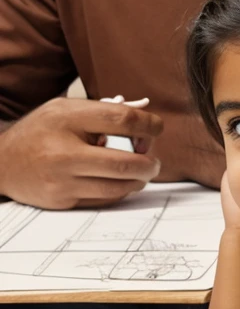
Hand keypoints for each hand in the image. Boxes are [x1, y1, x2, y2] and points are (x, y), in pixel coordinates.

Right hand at [0, 97, 162, 208]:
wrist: (2, 162)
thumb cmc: (41, 130)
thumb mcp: (66, 108)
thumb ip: (104, 109)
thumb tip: (143, 112)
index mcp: (68, 119)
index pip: (121, 120)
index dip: (148, 124)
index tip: (157, 128)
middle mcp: (64, 151)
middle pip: (123, 162)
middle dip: (149, 163)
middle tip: (156, 161)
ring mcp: (62, 180)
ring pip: (116, 186)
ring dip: (138, 180)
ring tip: (143, 172)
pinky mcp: (61, 200)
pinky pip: (102, 199)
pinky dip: (119, 191)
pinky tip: (122, 182)